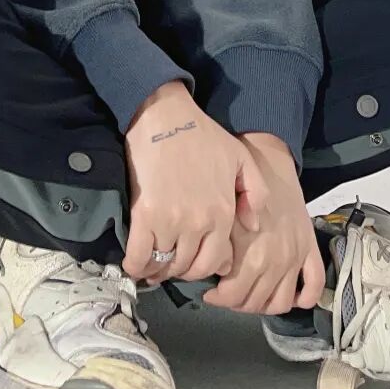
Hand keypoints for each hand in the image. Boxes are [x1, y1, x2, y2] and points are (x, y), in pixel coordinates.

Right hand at [121, 82, 269, 286]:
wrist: (166, 116)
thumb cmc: (202, 135)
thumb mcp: (241, 158)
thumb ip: (255, 193)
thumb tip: (253, 226)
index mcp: (222, 213)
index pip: (215, 262)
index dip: (202, 268)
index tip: (192, 264)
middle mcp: (199, 223)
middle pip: (188, 267)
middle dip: (179, 271)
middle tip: (170, 265)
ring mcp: (171, 221)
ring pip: (164, 264)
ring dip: (157, 270)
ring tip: (151, 265)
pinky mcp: (144, 215)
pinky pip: (138, 255)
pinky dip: (135, 265)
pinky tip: (134, 264)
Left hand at [201, 132, 324, 315]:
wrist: (267, 162)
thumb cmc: (237, 188)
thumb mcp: (220, 220)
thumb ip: (216, 253)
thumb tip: (209, 277)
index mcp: (248, 255)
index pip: (232, 297)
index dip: (218, 299)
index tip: (211, 292)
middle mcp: (273, 261)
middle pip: (255, 303)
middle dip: (239, 303)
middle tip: (229, 293)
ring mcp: (294, 257)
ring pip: (281, 302)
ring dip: (266, 304)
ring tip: (253, 293)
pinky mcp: (309, 249)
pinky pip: (312, 285)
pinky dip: (303, 298)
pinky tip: (290, 294)